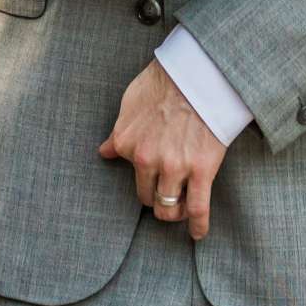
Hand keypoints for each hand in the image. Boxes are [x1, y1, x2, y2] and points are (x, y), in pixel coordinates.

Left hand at [97, 60, 228, 239]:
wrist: (199, 72)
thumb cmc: (164, 81)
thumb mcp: (130, 103)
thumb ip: (117, 131)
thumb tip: (104, 151)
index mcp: (126, 143)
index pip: (129, 172)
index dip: (142, 173)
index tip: (151, 172)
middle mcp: (146, 159)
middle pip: (147, 196)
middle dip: (155, 198)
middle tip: (165, 193)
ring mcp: (174, 167)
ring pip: (168, 207)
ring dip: (172, 213)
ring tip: (179, 210)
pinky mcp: (201, 170)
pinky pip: (197, 208)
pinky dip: (197, 226)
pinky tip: (197, 234)